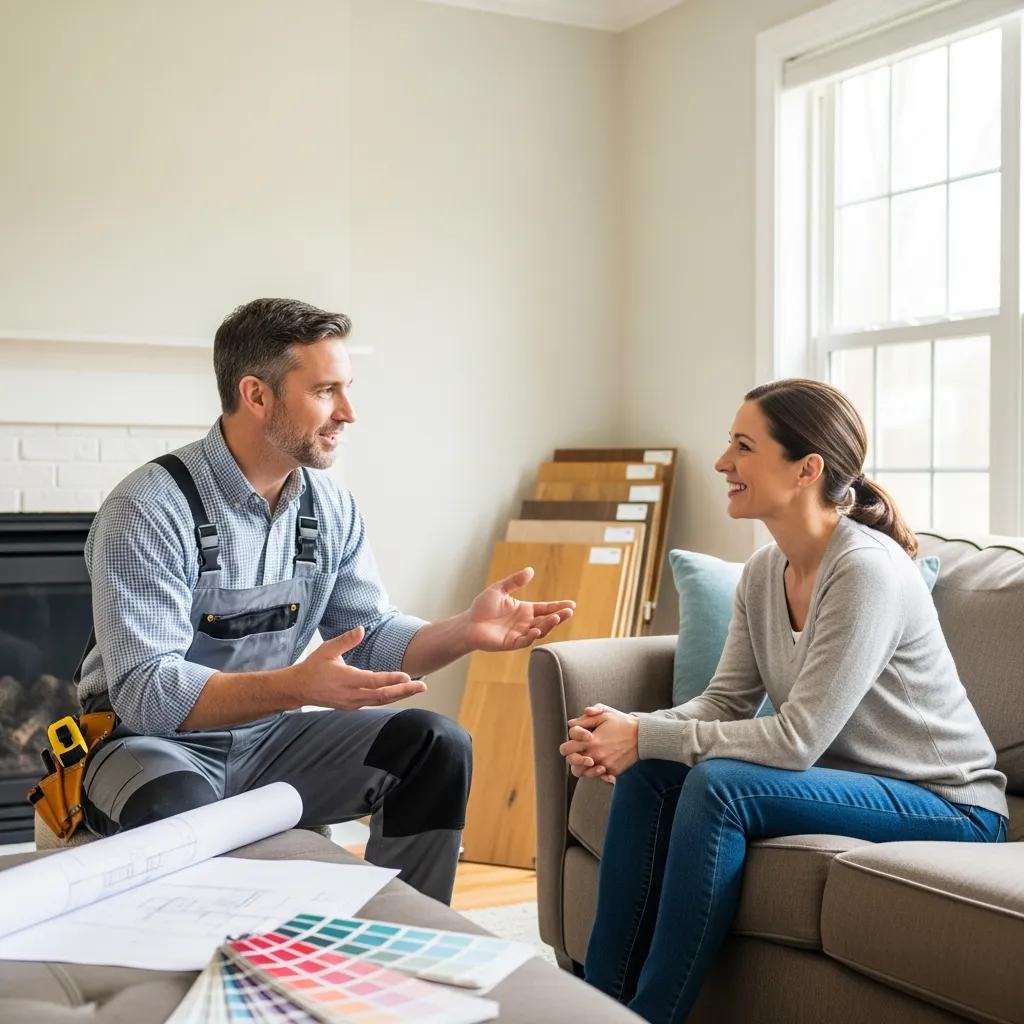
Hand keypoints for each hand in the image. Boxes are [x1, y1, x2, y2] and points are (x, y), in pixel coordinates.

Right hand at [293, 626, 427, 707]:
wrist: (298, 689)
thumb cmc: (313, 667)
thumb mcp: (327, 649)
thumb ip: (345, 640)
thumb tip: (361, 629)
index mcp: (345, 679)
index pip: (373, 681)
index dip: (390, 680)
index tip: (407, 676)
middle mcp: (351, 695)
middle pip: (382, 696)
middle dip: (404, 691)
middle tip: (422, 687)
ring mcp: (352, 703)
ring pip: (380, 701)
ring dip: (400, 695)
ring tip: (417, 689)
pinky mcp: (353, 706)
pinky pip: (374, 703)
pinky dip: (389, 698)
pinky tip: (401, 692)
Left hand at [464, 567, 574, 651]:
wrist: (468, 623)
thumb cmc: (483, 606)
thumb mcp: (499, 589)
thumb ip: (514, 581)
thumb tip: (530, 570)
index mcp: (525, 610)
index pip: (546, 608)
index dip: (558, 606)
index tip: (571, 604)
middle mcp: (525, 622)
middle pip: (547, 620)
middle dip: (559, 616)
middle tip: (569, 611)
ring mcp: (520, 633)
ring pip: (540, 630)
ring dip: (548, 625)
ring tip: (556, 617)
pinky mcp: (511, 643)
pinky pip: (524, 641)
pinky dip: (532, 636)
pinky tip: (537, 630)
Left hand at [560, 704, 638, 780]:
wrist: (642, 736)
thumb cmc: (622, 723)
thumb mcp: (604, 713)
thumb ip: (586, 717)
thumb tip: (571, 723)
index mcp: (590, 741)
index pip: (565, 749)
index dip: (569, 743)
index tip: (580, 739)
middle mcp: (595, 755)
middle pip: (572, 764)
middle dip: (573, 757)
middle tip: (581, 751)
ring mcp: (604, 765)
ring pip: (583, 774)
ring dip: (583, 767)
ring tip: (590, 759)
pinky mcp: (613, 771)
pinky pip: (599, 777)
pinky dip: (598, 772)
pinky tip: (602, 763)